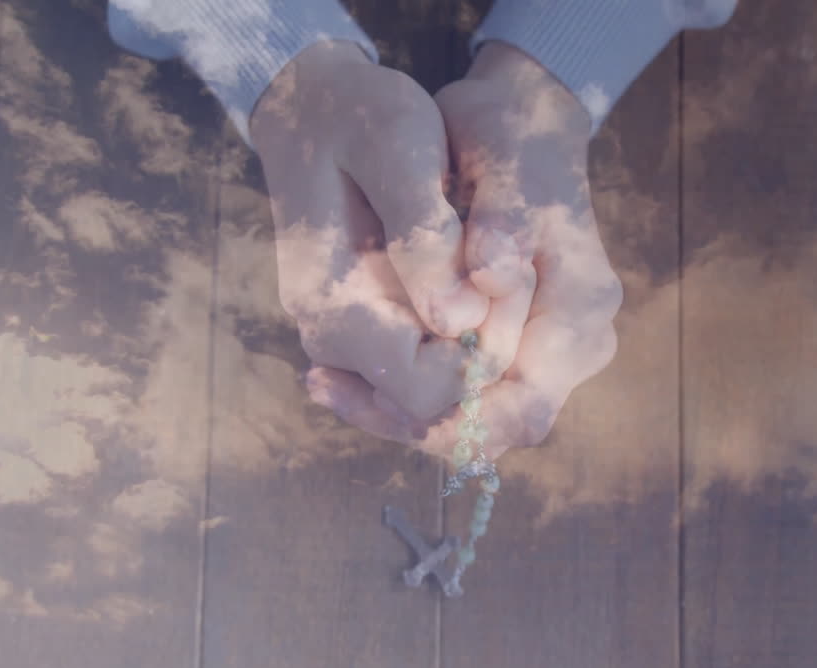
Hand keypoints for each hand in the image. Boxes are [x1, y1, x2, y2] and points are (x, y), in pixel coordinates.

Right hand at [251, 40, 512, 425]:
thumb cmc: (357, 113)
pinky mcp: (365, 332)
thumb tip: (460, 321)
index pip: (428, 392)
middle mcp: (334, 342)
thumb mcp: (396, 143)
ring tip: (499, 290)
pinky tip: (484, 304)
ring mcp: (346, 343)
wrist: (309, 102)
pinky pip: (420, 382)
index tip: (505, 280)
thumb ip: (423, 235)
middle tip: (507, 281)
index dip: (483, 355)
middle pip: (430, 415)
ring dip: (479, 367)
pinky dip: (460, 356)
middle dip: (488, 366)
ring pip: (428, 410)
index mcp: (336, 306)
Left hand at [311, 41, 623, 459]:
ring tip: (329, 381)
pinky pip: (470, 389)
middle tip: (332, 390)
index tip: (382, 401)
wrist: (526, 122)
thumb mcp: (503, 162)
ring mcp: (551, 349)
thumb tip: (486, 282)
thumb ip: (501, 224)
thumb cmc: (513, 137)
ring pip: (480, 415)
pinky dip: (415, 384)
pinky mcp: (521, 343)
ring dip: (408, 408)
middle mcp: (576, 344)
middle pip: (498, 426)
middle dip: (418, 420)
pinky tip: (354, 367)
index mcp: (579, 309)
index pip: (523, 408)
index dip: (455, 424)